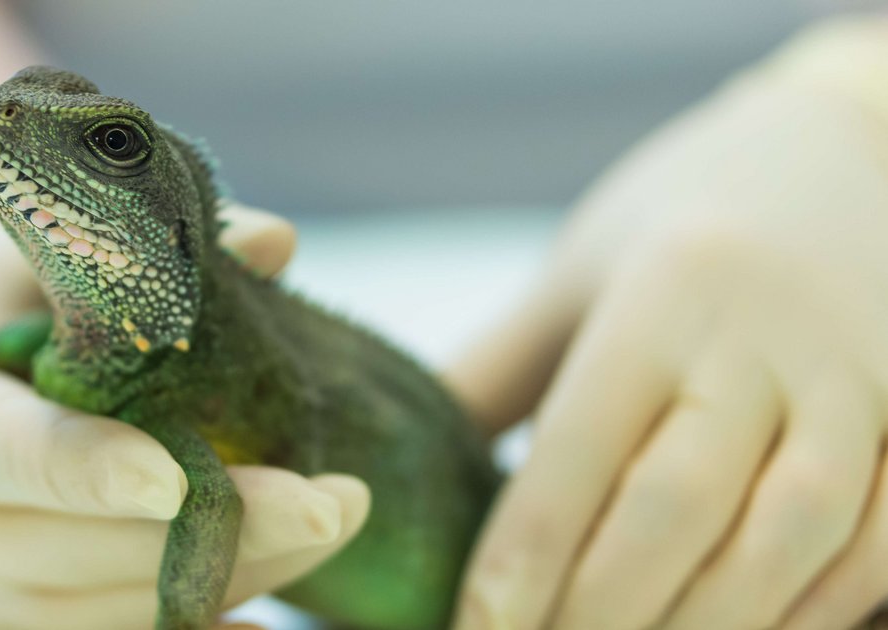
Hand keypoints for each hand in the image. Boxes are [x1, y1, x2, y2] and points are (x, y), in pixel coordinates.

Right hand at [0, 202, 368, 629]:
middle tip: (335, 503)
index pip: (2, 452)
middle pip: (77, 548)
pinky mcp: (12, 621)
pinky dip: (194, 627)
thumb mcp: (33, 254)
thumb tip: (272, 241)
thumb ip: (135, 253)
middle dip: (215, 531)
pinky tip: (267, 616)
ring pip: (109, 610)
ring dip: (230, 574)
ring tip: (326, 525)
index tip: (181, 480)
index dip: (88, 470)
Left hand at [450, 57, 887, 627]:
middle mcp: (763, 338)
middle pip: (681, 500)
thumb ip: (498, 370)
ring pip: (798, 529)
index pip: (581, 442)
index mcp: (660, 296)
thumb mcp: (579, 273)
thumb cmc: (677, 222)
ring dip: (719, 622)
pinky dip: (828, 605)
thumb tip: (398, 468)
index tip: (482, 625)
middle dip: (607, 605)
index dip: (529, 548)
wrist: (846, 141)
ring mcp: (859, 378)